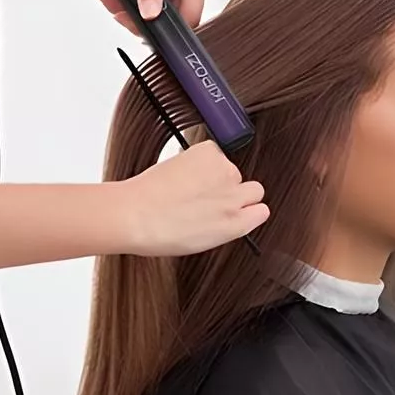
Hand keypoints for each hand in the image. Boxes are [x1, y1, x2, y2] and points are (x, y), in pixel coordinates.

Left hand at [115, 141, 268, 255]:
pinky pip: (216, 152)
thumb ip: (224, 226)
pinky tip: (185, 171)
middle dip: (236, 191)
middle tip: (210, 195)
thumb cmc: (160, 232)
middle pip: (254, 189)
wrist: (133, 214)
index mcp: (235, 226)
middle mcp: (235, 200)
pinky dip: (203, 158)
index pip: (261, 211)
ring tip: (189, 185)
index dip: (245, 209)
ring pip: (232, 170)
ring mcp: (224, 174)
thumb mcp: (201, 242)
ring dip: (217, 174)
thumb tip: (229, 214)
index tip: (232, 209)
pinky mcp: (210, 153)